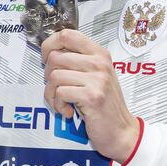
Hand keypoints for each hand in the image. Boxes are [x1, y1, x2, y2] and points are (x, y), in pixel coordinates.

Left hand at [41, 30, 138, 162]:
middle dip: (47, 76)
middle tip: (57, 89)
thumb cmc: (103, 104)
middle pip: (54, 57)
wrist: (120, 131)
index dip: (49, 45)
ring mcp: (97, 79)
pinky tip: (69, 111)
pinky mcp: (92, 96)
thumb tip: (50, 51)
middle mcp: (99, 63)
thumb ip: (77, 62)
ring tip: (62, 102)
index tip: (46, 58)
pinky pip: (59, 93)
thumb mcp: (95, 76)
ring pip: (54, 76)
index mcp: (99, 54)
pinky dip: (58, 105)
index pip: (67, 34)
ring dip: (51, 94)